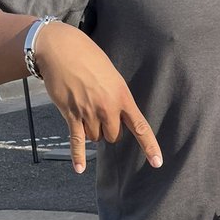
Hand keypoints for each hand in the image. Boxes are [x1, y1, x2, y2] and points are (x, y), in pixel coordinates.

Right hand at [35, 22, 162, 174]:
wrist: (62, 50)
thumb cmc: (89, 59)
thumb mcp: (112, 75)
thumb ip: (117, 97)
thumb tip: (116, 117)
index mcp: (122, 96)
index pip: (140, 127)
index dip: (149, 146)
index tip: (157, 162)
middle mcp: (107, 107)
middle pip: (114, 136)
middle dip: (109, 130)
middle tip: (100, 112)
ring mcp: (88, 112)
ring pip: (95, 137)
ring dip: (92, 131)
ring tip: (85, 110)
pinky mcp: (71, 114)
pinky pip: (76, 140)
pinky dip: (77, 156)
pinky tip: (79, 169)